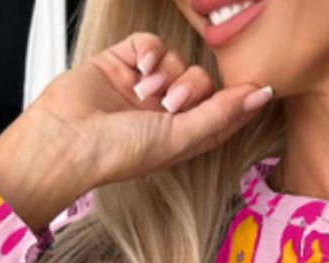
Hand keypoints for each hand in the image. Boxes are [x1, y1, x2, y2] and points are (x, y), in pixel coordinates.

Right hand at [0, 31, 273, 229]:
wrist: (67, 141)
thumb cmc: (118, 153)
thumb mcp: (179, 138)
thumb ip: (221, 115)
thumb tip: (259, 96)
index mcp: (181, 137)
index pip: (221, 114)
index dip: (238, 102)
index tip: (260, 88)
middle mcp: (164, 113)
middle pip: (202, 82)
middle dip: (192, 87)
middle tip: (172, 103)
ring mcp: (142, 87)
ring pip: (175, 60)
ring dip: (166, 72)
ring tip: (145, 93)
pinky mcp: (121, 63)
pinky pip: (149, 43)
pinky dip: (148, 50)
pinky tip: (139, 68)